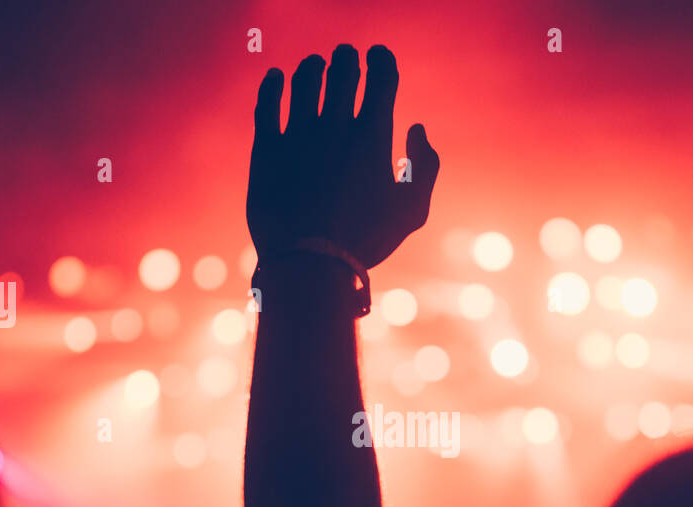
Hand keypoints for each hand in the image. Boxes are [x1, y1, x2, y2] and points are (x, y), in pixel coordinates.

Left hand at [247, 44, 439, 270]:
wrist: (310, 264)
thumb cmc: (366, 241)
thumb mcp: (412, 211)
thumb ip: (425, 166)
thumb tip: (417, 129)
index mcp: (373, 136)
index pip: (380, 76)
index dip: (382, 59)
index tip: (378, 57)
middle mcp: (335, 125)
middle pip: (342, 71)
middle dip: (348, 58)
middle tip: (347, 57)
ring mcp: (298, 134)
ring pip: (304, 81)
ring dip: (313, 66)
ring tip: (315, 65)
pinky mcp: (267, 149)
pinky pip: (267, 104)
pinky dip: (273, 85)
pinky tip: (276, 77)